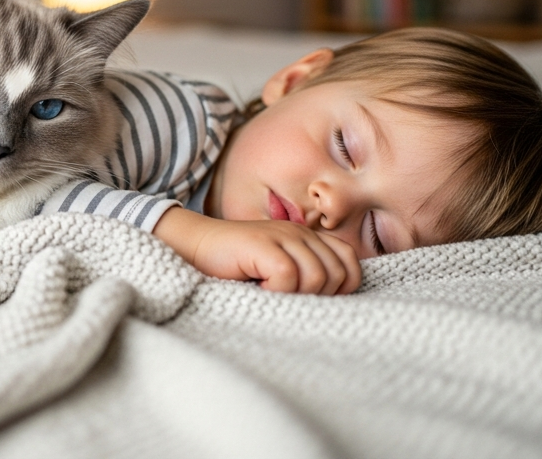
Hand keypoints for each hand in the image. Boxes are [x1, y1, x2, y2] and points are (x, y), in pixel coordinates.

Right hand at [153, 207, 360, 294]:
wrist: (192, 246)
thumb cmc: (232, 268)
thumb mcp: (274, 272)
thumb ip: (302, 278)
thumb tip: (331, 308)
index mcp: (306, 238)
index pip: (349, 263)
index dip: (341, 288)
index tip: (312, 300)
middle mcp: (299, 233)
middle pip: (337, 274)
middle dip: (318, 297)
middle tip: (287, 301)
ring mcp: (282, 236)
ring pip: (317, 277)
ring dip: (295, 296)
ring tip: (270, 296)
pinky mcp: (263, 244)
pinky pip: (288, 276)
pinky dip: (276, 292)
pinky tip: (258, 291)